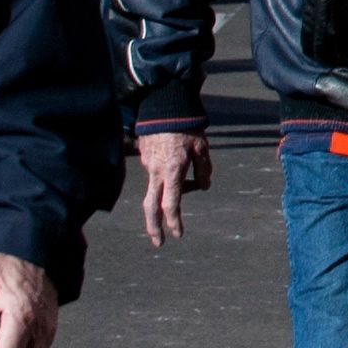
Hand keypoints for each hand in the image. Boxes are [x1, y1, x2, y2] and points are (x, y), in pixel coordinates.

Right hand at [138, 127, 210, 247]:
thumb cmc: (187, 127)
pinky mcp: (144, 157)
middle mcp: (156, 172)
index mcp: (172, 171)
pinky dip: (165, 175)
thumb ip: (204, 170)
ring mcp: (147, 164)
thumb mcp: (202, 148)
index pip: (171, 204)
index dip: (174, 222)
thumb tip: (203, 187)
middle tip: (159, 243)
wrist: (164, 105)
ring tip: (188, 176)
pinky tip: (177, 158)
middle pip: (150, 206)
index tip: (178, 234)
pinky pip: (155, 172)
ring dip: (168, 193)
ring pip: (155, 188)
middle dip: (153, 227)